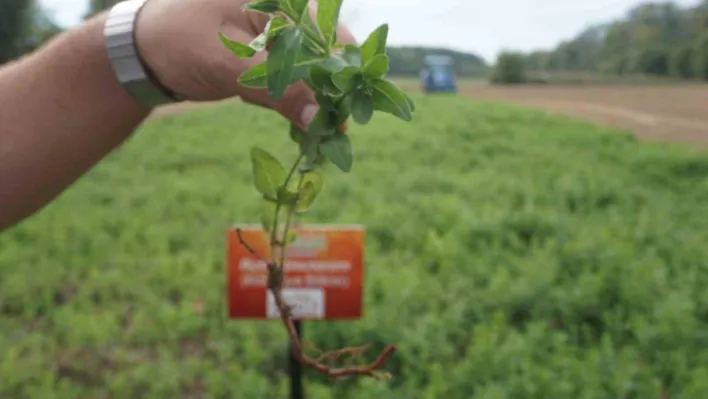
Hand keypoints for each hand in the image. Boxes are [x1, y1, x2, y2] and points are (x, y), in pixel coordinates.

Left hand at [134, 0, 356, 130]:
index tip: (341, 116)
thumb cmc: (179, 40)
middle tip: (329, 131)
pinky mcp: (274, 55)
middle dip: (330, 94)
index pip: (332, 37)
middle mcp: (288, 12)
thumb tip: (318, 119)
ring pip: (316, 71)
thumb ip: (275, 89)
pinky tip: (298, 122)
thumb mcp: (226, 63)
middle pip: (330, 55)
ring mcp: (283, 34)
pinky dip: (298, 102)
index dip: (343, 77)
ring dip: (316, 102)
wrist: (144, 48)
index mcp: (281, 1)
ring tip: (316, 132)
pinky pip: (298, 79)